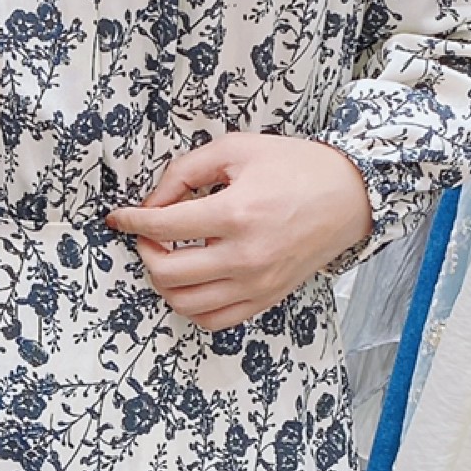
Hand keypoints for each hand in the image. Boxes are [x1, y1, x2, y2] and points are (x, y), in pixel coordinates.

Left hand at [105, 132, 372, 331]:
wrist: (350, 195)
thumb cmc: (295, 167)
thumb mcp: (237, 149)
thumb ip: (185, 171)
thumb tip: (152, 203)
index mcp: (236, 213)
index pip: (162, 227)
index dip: (131, 221)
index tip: (120, 217)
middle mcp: (244, 256)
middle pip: (166, 273)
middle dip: (146, 252)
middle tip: (150, 235)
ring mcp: (256, 283)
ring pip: (184, 304)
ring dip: (164, 282)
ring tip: (170, 257)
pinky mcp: (266, 298)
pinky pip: (213, 320)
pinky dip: (191, 306)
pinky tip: (193, 282)